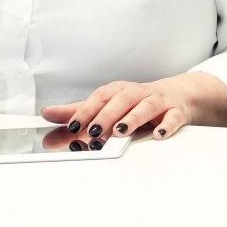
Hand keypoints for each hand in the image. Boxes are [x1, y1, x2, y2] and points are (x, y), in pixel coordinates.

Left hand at [41, 73, 226, 144]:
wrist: (178, 95)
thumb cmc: (137, 102)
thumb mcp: (107, 105)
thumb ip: (78, 113)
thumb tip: (47, 116)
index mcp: (118, 91)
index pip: (100, 98)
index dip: (86, 111)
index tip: (72, 125)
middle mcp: (137, 94)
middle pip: (122, 100)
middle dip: (107, 116)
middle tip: (94, 132)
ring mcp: (158, 102)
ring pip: (146, 107)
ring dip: (132, 119)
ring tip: (121, 131)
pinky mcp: (177, 112)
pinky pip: (173, 118)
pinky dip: (166, 126)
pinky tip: (158, 135)